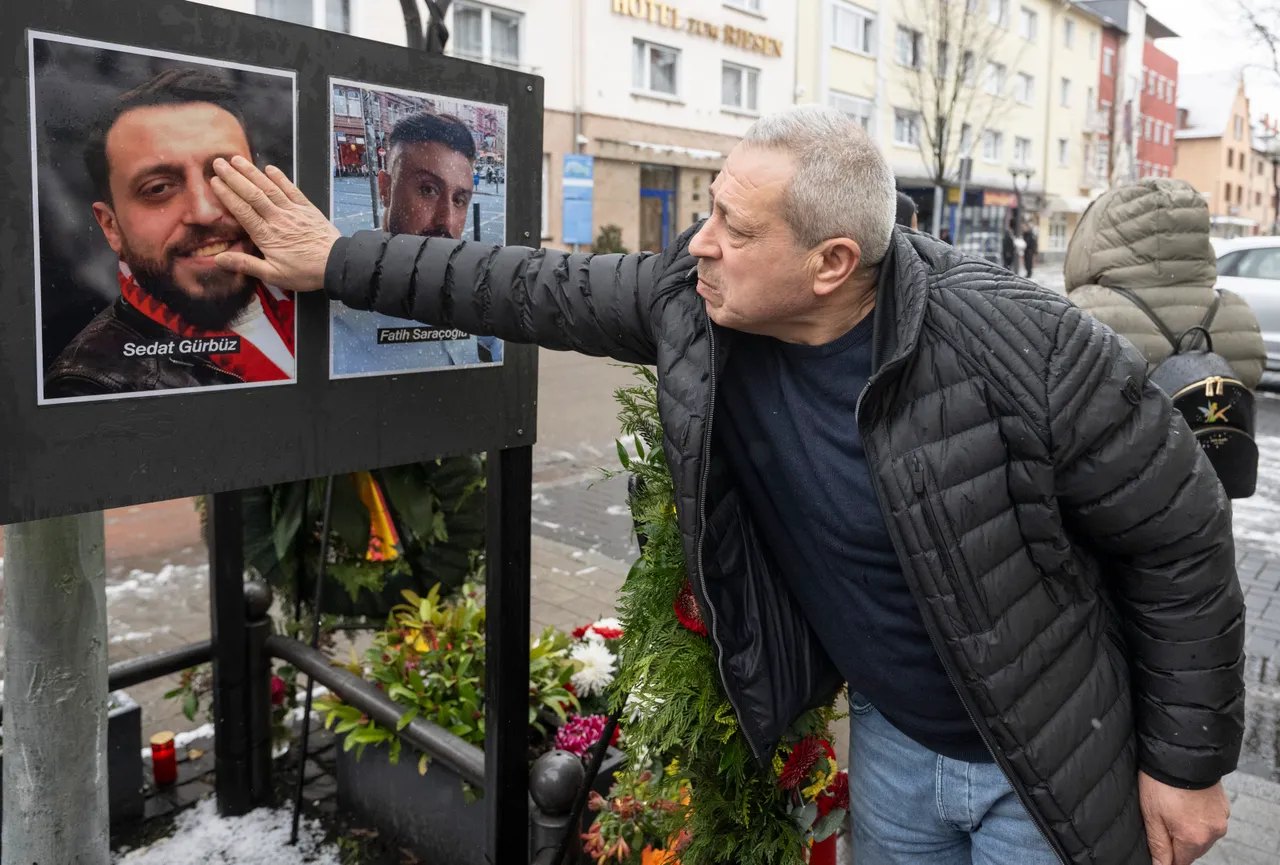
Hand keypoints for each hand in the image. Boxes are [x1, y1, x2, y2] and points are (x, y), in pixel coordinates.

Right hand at [210, 156, 340, 292]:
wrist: (336, 265)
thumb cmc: (305, 272)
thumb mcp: (273, 275)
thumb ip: (246, 265)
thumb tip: (220, 260)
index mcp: (267, 235)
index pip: (242, 210)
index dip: (227, 194)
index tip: (214, 181)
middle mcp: (278, 219)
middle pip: (252, 194)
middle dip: (234, 177)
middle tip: (219, 162)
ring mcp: (293, 211)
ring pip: (269, 188)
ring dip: (252, 172)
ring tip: (237, 160)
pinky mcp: (307, 208)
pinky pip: (291, 189)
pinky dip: (280, 178)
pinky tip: (270, 168)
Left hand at [1139, 771, 1229, 864]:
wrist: (1181, 753)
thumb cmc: (1161, 783)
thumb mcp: (1151, 815)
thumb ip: (1158, 845)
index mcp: (1194, 838)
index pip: (1180, 861)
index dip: (1167, 855)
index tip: (1159, 841)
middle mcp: (1213, 832)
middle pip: (1193, 850)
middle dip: (1177, 841)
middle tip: (1162, 819)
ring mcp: (1221, 819)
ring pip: (1202, 836)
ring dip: (1189, 829)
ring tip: (1173, 808)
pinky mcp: (1224, 806)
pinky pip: (1210, 821)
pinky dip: (1198, 817)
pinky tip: (1185, 802)